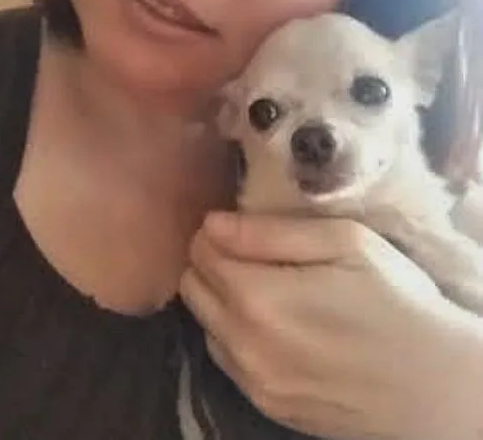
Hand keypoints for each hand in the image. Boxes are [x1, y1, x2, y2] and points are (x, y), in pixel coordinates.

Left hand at [180, 211, 482, 439]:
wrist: (434, 385)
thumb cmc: (394, 299)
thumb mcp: (344, 243)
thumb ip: (271, 232)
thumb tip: (213, 222)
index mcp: (257, 297)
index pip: (201, 250)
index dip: (217, 231)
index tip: (241, 227)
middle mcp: (242, 343)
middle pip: (193, 286)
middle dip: (212, 262)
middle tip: (250, 253)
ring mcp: (252, 380)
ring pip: (204, 323)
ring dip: (220, 300)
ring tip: (263, 288)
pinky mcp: (266, 405)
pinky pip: (225, 359)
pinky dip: (234, 335)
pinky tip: (272, 325)